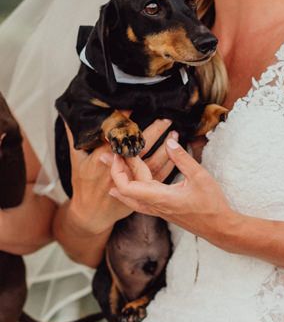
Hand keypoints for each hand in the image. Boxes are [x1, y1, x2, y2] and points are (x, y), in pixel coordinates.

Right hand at [66, 118, 174, 235]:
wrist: (91, 214)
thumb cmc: (84, 184)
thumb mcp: (77, 160)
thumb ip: (75, 138)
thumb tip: (70, 117)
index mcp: (101, 160)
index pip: (115, 135)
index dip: (125, 120)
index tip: (134, 106)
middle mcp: (118, 170)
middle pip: (139, 147)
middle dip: (154, 131)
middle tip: (165, 118)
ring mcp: (131, 182)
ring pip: (153, 161)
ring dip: (165, 146)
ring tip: (174, 132)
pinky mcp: (141, 191)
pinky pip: (159, 176)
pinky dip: (169, 164)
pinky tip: (176, 153)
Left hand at [107, 138, 238, 245]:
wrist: (219, 228)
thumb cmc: (211, 204)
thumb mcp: (199, 176)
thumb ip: (182, 158)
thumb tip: (169, 141)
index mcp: (160, 197)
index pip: (127, 187)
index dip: (118, 171)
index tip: (118, 154)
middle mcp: (154, 205)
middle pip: (124, 190)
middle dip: (115, 171)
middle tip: (107, 154)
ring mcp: (157, 210)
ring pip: (130, 197)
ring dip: (120, 181)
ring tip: (114, 167)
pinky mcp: (162, 210)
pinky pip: (138, 201)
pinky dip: (129, 191)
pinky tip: (124, 187)